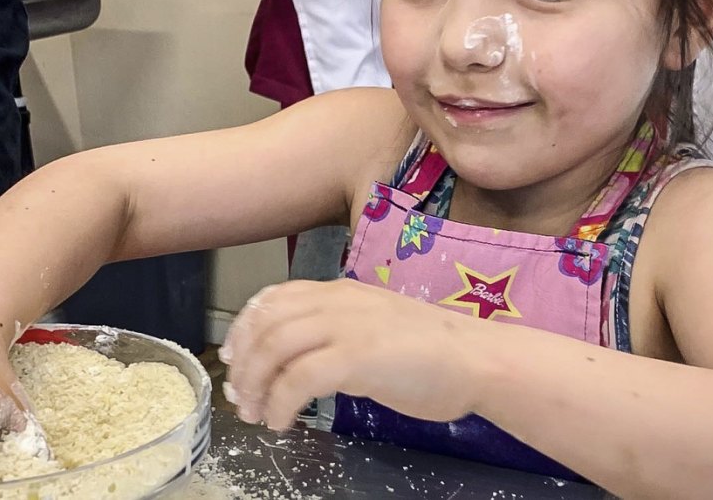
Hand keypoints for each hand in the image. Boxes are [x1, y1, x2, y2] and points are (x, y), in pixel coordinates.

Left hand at [220, 279, 488, 429]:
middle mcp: (339, 301)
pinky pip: (297, 379)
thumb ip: (341, 332)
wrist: (478, 360)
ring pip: (275, 347)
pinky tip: (281, 422)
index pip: (277, 296)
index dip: (246, 326)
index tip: (234, 355)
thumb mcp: (379, 327)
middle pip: (268, 322)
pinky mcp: (357, 357)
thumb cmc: (436, 352)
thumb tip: (304, 360)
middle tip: (239, 396)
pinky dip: (279, 403)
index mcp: (343, 291)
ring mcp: (348, 326)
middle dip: (243, 362)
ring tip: (255, 414)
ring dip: (255, 385)